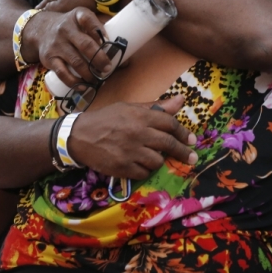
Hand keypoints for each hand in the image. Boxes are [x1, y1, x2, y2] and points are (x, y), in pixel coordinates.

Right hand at [23, 8, 114, 84]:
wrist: (42, 30)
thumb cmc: (71, 28)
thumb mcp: (82, 21)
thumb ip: (99, 33)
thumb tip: (124, 59)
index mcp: (77, 16)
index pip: (88, 19)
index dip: (99, 31)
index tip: (108, 41)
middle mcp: (66, 28)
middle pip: (85, 45)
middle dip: (100, 59)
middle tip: (108, 68)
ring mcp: (57, 44)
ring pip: (76, 61)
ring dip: (90, 74)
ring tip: (98, 80)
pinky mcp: (49, 58)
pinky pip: (62, 73)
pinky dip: (74, 82)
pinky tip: (83, 86)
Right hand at [67, 95, 197, 179]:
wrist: (79, 136)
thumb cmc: (106, 119)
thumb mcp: (129, 107)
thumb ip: (156, 106)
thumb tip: (181, 99)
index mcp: (140, 116)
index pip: (170, 124)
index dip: (183, 133)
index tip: (192, 140)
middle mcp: (138, 133)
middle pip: (168, 144)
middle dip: (183, 152)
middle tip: (192, 158)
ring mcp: (130, 152)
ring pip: (157, 161)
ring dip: (159, 160)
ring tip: (153, 156)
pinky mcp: (123, 167)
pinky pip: (144, 173)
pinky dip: (145, 170)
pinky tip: (140, 164)